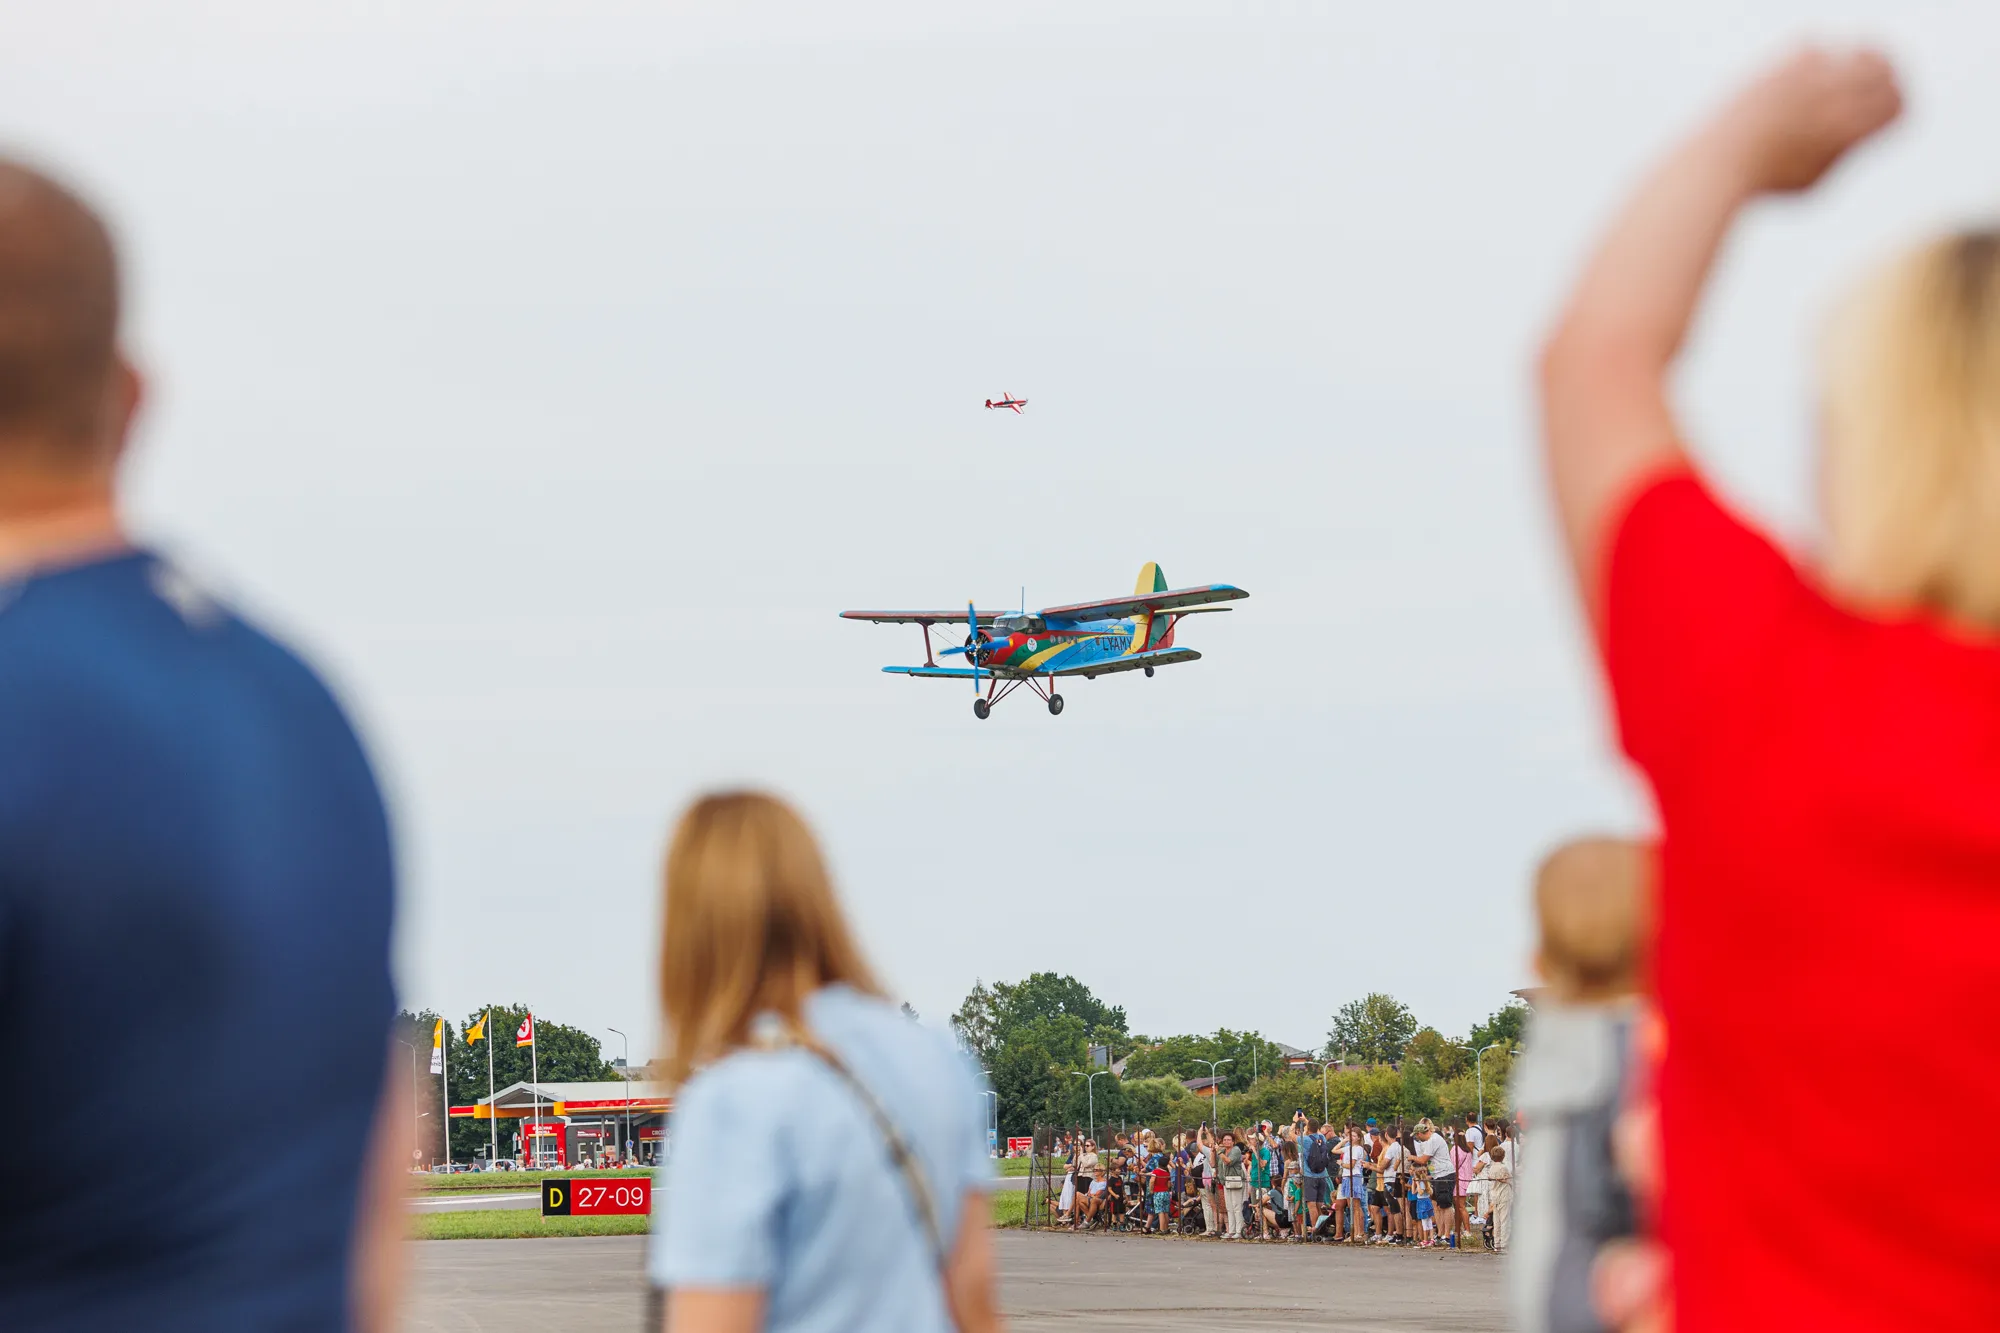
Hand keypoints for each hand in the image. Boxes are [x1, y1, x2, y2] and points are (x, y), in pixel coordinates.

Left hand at [1716, 46, 1901, 194]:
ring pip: (1860, 49)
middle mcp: (1838, 98)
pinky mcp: (1783, 64)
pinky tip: (1803, 73)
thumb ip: (1841, 151)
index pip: (1899, 103)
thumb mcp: (1815, 178)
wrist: (1719, 162)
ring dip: (1859, 58)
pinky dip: (1813, 57)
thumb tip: (1854, 133)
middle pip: (1887, 72)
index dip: (1896, 104)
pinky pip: (1812, 47)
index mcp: (1852, 131)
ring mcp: (1812, 76)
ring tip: (1846, 71)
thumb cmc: (1765, 180)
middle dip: (1886, 77)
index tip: (1883, 110)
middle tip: (1876, 81)